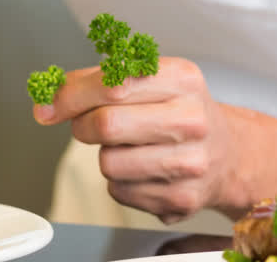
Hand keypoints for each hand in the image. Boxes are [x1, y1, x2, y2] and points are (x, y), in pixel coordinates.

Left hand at [34, 56, 276, 223]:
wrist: (228, 153)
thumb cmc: (180, 111)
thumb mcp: (152, 78)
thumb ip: (98, 80)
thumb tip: (48, 99)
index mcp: (183, 78)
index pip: (111, 84)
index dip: (69, 96)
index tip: (47, 107)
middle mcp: (192, 118)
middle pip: (106, 124)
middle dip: (84, 126)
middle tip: (90, 126)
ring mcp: (190, 162)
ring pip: (109, 163)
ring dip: (106, 156)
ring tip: (131, 147)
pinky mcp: (182, 199)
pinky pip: (120, 192)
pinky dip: (121, 182)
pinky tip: (144, 169)